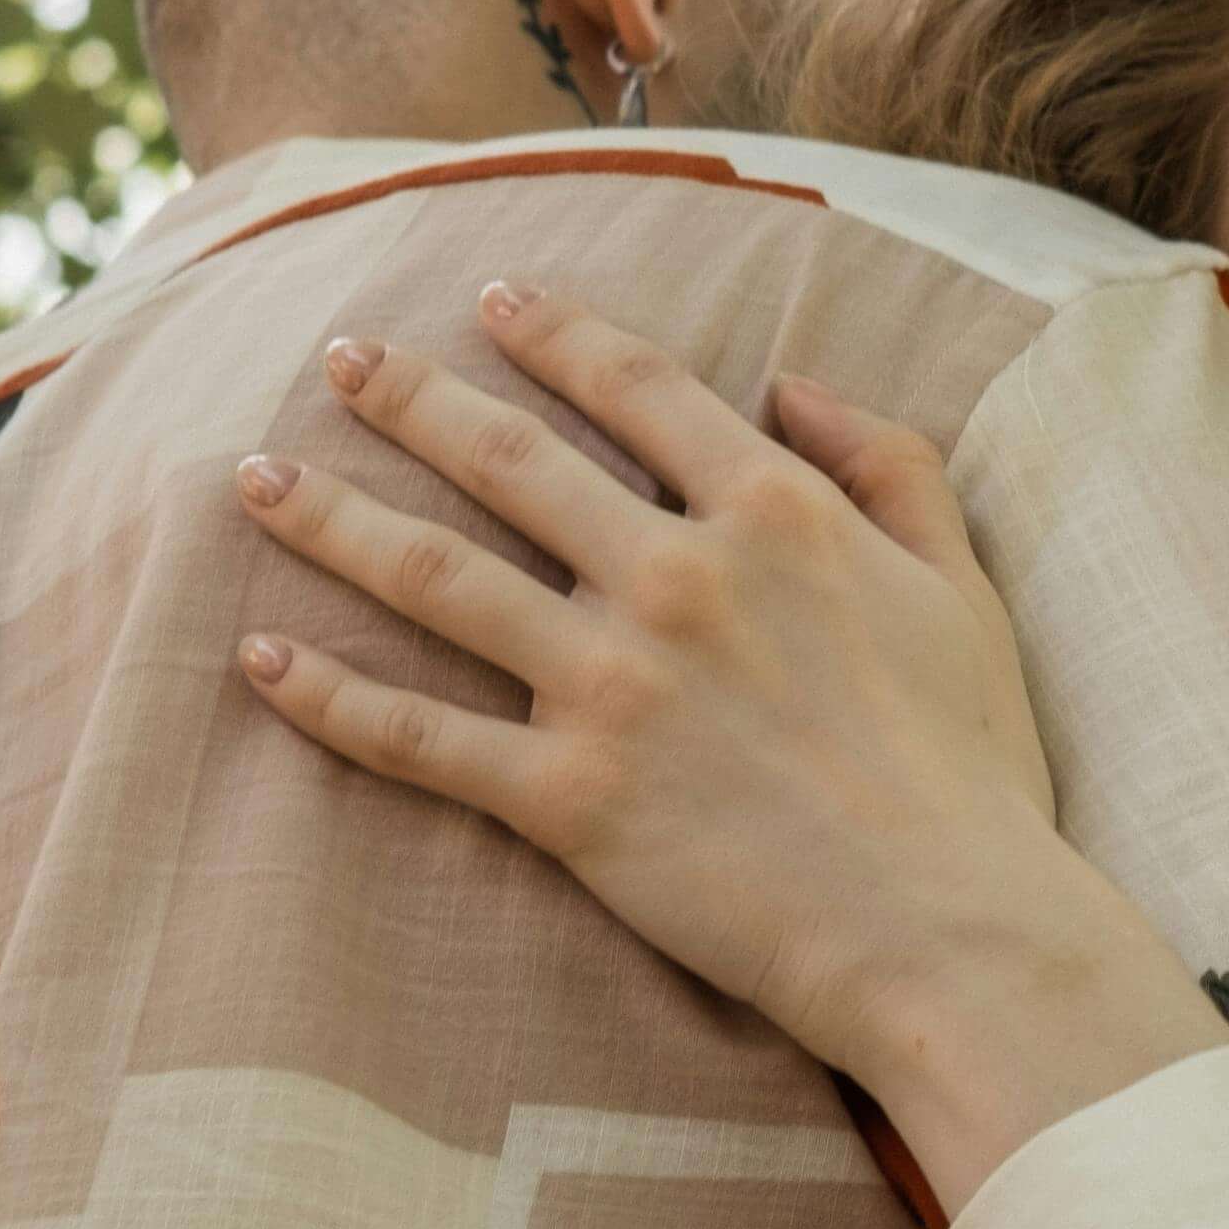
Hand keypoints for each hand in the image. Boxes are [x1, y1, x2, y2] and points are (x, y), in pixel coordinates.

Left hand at [235, 286, 1224, 1208]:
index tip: (492, 298)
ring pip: (435, 578)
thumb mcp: (963, 583)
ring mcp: (612, 686)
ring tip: (257, 475)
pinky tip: (258, 656)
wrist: (951, 929)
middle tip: (339, 355)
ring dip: (332, 518)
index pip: (639, 389)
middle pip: (509, 463)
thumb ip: (889, 463)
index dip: (556, 334)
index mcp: (776, 514)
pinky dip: (329, 699)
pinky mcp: (567, 799)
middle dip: (411, 398)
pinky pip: (418, 740)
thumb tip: (797, 383)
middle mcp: (677, 577)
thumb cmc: (970, 765)